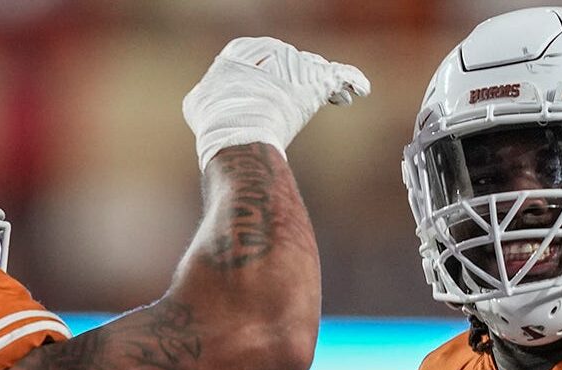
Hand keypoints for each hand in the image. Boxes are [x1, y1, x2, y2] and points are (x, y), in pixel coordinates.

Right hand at [183, 36, 369, 169]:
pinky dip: (352, 81)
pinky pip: (342, 76)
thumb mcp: (200, 104)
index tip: (277, 93)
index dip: (273, 75)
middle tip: (305, 102)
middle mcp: (272, 50)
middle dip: (301, 82)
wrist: (236, 129)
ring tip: (340, 98)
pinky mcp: (318, 82)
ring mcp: (297, 64)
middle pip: (293, 64)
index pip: (262, 56)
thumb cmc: (215, 120)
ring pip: (317, 71)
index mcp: (242, 49)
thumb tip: (208, 104)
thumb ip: (211, 97)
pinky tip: (361, 90)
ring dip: (326, 86)